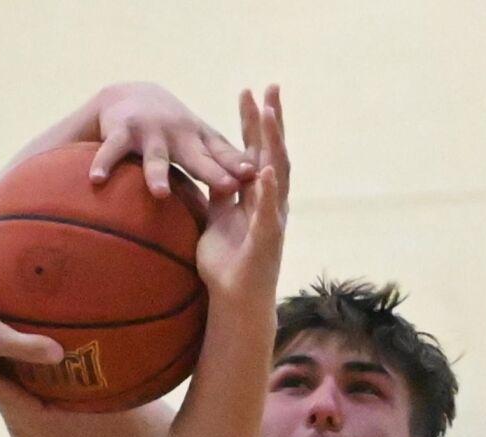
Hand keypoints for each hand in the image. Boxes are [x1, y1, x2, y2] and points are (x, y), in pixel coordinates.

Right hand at [0, 268, 63, 409]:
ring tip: (50, 355)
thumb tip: (59, 356)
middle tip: (64, 383)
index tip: (64, 408)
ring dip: (24, 361)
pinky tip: (25, 326)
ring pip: (3, 360)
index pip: (16, 399)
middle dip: (34, 385)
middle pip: (10, 382)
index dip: (40, 404)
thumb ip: (24, 347)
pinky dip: (13, 338)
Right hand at [92, 82, 253, 196]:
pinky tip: (97, 179)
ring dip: (157, 174)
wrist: (132, 94)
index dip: (239, 165)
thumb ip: (222, 162)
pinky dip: (104, 164)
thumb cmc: (174, 130)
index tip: (254, 177)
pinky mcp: (121, 132)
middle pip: (197, 159)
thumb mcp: (199, 141)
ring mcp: (150, 133)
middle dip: (213, 172)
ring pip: (155, 158)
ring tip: (159, 193)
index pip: (225, 156)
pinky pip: (111, 152)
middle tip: (228, 187)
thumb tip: (258, 187)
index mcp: (201, 139)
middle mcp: (179, 134)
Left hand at [196, 87, 288, 303]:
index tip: (249, 93)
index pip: (255, 151)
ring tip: (269, 114)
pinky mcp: (267, 239)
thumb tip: (208, 172)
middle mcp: (270, 202)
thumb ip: (216, 196)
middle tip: (269, 87)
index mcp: (255, 196)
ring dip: (273, 143)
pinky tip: (267, 170)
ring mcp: (272, 218)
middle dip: (270, 120)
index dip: (253, 123)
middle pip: (272, 152)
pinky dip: (269, 190)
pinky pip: (268, 211)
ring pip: (277, 173)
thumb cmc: (226, 264)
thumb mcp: (215, 220)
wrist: (235, 301)